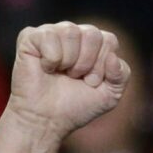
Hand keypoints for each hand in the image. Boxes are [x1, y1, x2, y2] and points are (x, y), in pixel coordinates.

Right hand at [0, 23, 129, 152]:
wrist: (46, 120)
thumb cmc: (76, 105)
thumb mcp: (110, 95)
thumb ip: (122, 75)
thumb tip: (113, 57)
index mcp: (94, 43)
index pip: (109, 40)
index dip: (102, 66)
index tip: (90, 82)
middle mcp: (74, 34)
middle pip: (92, 34)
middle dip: (86, 63)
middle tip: (74, 78)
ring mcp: (52, 33)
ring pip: (71, 31)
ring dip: (68, 61)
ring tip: (60, 74)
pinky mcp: (30, 37)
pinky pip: (49, 36)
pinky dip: (50, 58)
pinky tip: (45, 68)